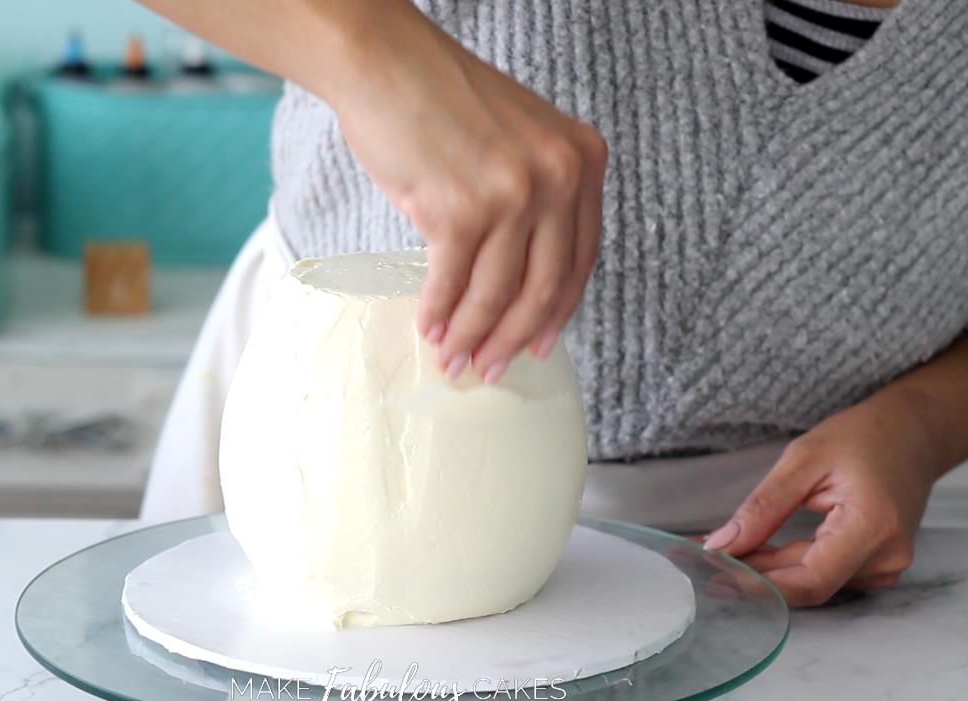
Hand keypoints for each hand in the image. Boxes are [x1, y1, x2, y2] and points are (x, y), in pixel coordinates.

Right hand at [327, 11, 607, 380]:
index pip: (581, 257)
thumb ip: (536, 198)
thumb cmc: (441, 102)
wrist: (385, 65)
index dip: (558, 311)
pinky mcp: (461, 209)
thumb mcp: (518, 140)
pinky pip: (453, 282)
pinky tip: (429, 328)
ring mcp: (512, 193)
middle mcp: (558, 176)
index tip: (539, 344)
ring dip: (472, 335)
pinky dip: (439, 313)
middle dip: (515, 337)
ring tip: (453, 358)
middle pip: (545, 285)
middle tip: (491, 367)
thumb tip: (522, 283)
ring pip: (498, 292)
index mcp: (582, 159)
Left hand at [702, 391, 943, 605]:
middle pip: (806, 583)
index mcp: (872, 528)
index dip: (759, 586)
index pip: (810, 581)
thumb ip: (763, 507)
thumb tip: (721, 545)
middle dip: (752, 574)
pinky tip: (757, 552)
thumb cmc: (863, 437)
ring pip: (811, 582)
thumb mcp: (803, 459)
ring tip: (723, 551)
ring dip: (766, 570)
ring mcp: (887, 567)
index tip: (714, 578)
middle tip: (701, 558)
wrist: (912, 433)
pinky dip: (787, 565)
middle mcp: (886, 558)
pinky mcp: (878, 566)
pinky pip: (824, 574)